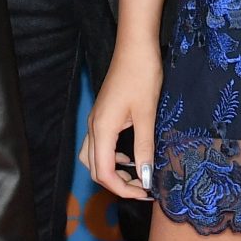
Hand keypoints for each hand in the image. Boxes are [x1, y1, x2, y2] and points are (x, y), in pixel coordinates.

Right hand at [78, 39, 159, 199]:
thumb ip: (144, 147)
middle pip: (95, 168)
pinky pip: (99, 144)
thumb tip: (145, 177)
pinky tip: (129, 154)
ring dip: (111, 170)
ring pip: (93, 157)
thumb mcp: (147, 115)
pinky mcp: (102, 114)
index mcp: (102, 129)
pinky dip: (111, 156)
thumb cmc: (142, 77)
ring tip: (136, 173)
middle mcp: (94, 127)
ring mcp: (95, 120)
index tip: (144, 193)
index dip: (122, 190)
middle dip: (117, 184)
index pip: (104, 172)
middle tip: (142, 187)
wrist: (135, 48)